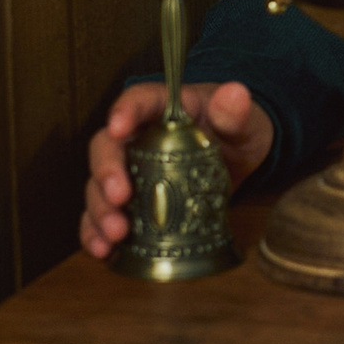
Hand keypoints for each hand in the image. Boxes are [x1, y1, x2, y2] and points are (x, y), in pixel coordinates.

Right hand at [80, 81, 272, 259]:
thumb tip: (234, 93)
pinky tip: (104, 250)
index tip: (118, 128)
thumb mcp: (246, 123)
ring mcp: (129, 170)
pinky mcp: (129, 202)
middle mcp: (137, 137)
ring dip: (100, 210)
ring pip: (98, 186)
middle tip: (119, 198)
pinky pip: (102, 216)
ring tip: (116, 233)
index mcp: (164, 109)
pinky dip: (97, 233)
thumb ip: (237, 112)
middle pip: (106, 147)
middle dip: (106, 173)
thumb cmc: (236, 133)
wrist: (239, 163)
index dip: (124, 111)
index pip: (137, 99)